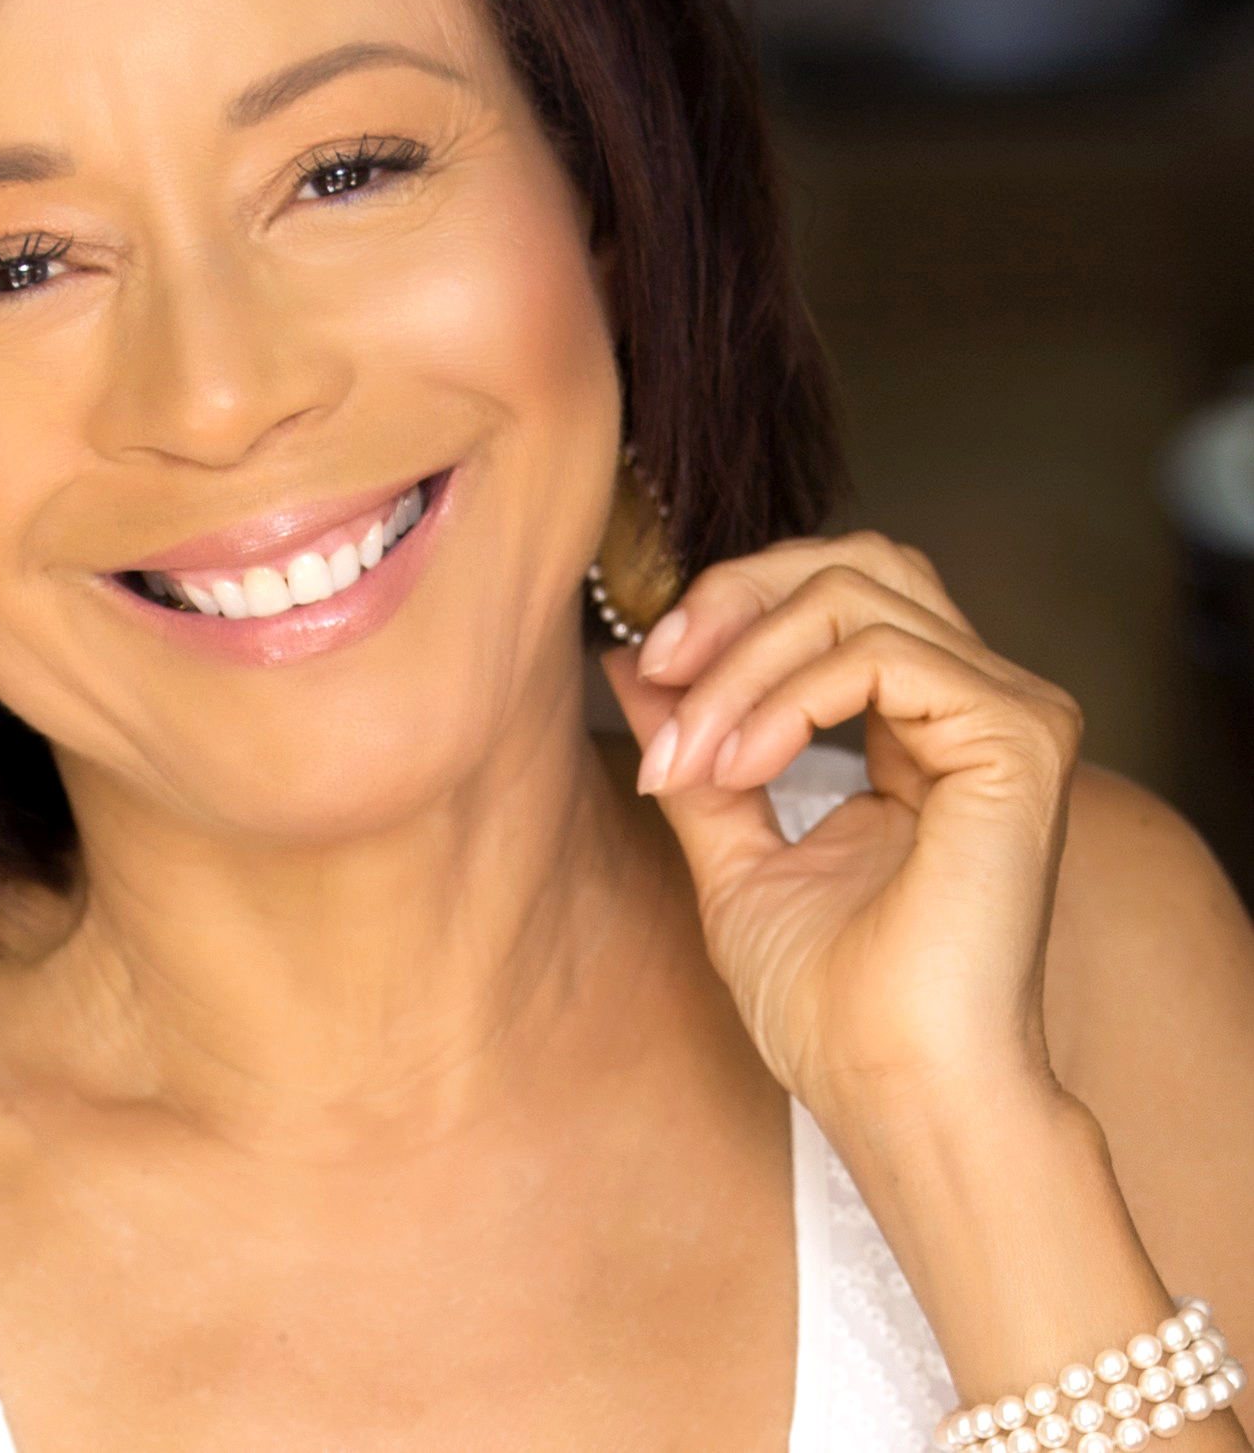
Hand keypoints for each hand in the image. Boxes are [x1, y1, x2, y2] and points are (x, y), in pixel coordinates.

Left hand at [601, 532, 1085, 1125]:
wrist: (893, 1090)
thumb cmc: (827, 1003)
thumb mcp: (730, 851)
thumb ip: (698, 747)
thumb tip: (632, 659)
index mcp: (921, 729)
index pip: (836, 593)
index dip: (732, 606)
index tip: (645, 669)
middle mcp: (975, 708)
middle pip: (855, 561)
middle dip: (735, 597)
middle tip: (659, 664)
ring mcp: (1006, 717)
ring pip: (855, 595)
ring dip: (740, 666)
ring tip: (691, 759)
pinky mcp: (1016, 740)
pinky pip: (880, 655)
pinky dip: (786, 697)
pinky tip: (740, 767)